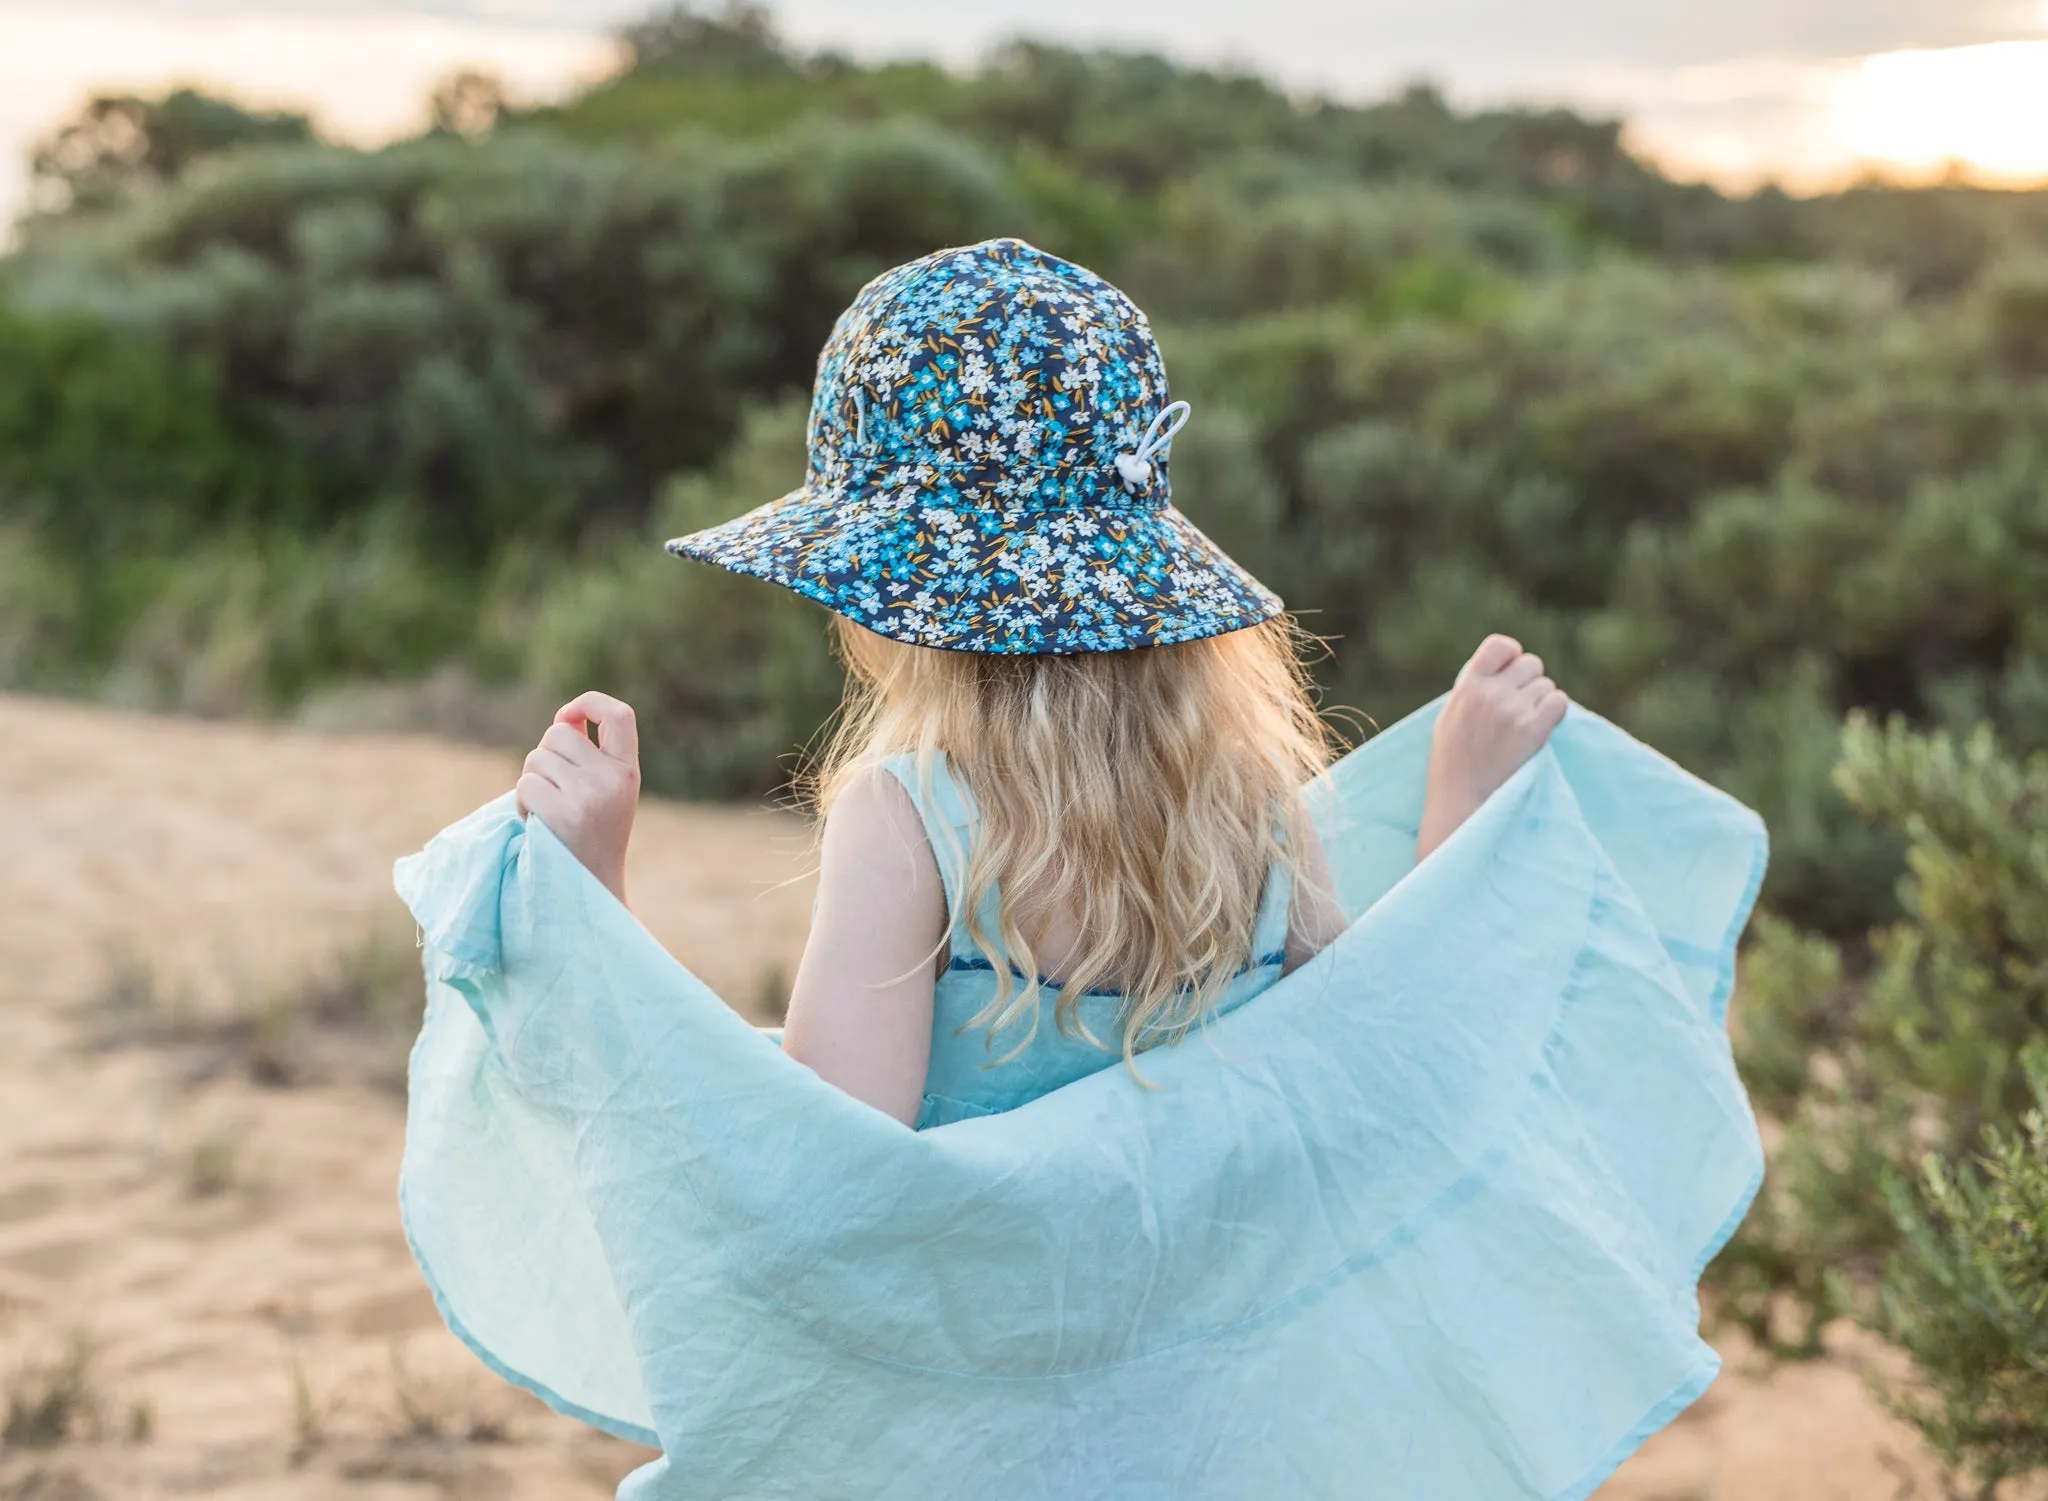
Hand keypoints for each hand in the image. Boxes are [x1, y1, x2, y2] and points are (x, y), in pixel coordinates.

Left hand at [515, 691, 640, 903]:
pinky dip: (522, 804)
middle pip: (558, 734)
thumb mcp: (608, 793)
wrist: (592, 891)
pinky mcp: (562, 814)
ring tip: (549, 813)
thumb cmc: (593, 837)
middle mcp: (614, 778)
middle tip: (555, 791)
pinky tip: (538, 824)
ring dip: (532, 782)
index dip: (589, 702)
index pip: (619, 714)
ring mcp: (589, 796)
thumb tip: (563, 719)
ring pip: (536, 758)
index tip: (569, 714)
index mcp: (629, 770)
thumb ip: (591, 757)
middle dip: (545, 756)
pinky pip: (525, 785)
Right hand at [1418, 635, 1567, 860]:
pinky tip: (1542, 726)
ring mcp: (1512, 710)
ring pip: (1547, 685)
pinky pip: (1559, 702)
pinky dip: (1555, 712)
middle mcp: (1490, 693)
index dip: (1512, 655)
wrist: (1462, 800)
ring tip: (1526, 723)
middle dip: (1530, 682)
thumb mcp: (1450, 716)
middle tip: (1521, 706)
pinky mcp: (1533, 730)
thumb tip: (1501, 669)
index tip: (1511, 672)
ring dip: (1542, 701)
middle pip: (1531, 664)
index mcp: (1467, 685)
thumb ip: (1472, 689)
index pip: (1500, 645)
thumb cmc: (1453, 762)